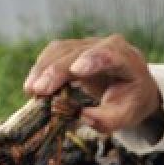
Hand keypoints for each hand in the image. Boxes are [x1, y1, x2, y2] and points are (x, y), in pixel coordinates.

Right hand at [23, 35, 162, 133]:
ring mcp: (88, 45)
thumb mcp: (125, 117)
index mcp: (126, 60)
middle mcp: (107, 45)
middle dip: (56, 71)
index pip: (110, 54)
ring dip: (43, 69)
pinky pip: (53, 54)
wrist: (132, 89)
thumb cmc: (130, 102)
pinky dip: (41, 69)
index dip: (92, 59)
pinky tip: (33, 86)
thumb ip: (106, 119)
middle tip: (38, 91)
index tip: (76, 71)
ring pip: (60, 50)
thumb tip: (81, 116)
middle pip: (77, 53)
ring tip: (31, 91)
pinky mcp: (72, 50)